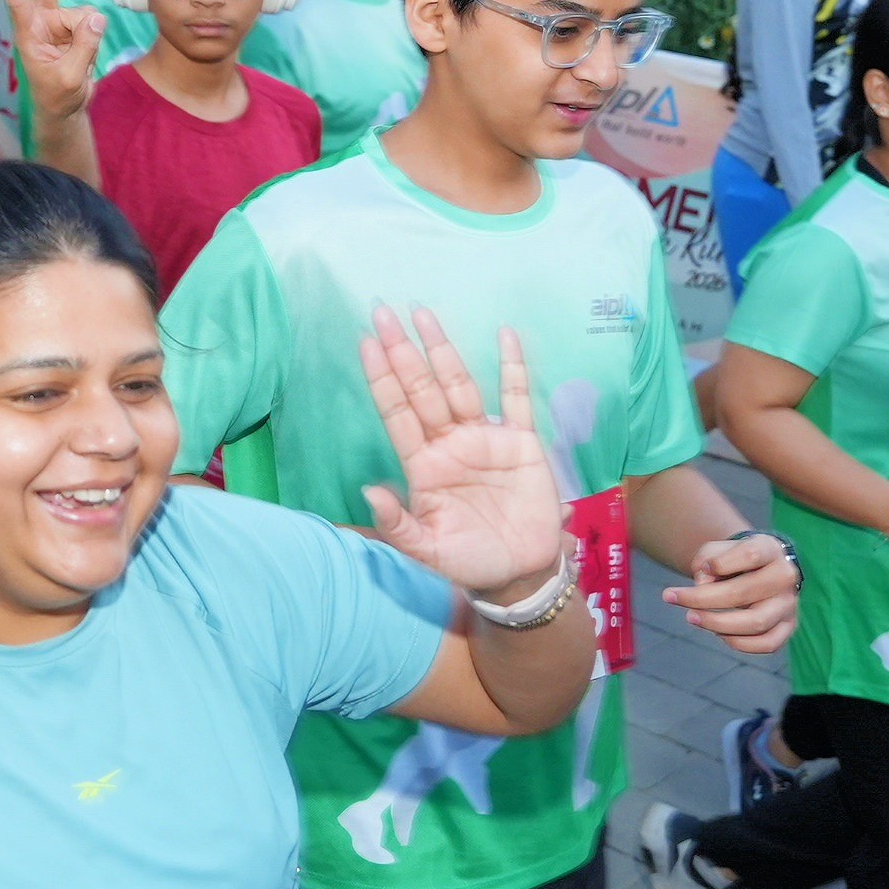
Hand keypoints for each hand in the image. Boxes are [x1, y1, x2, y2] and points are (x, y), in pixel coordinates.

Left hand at [0, 0, 104, 123]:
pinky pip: (94, 21)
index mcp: (28, 33)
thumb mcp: (70, 78)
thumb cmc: (57, 95)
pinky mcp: (75, 25)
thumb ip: (84, 47)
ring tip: (79, 60)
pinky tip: (86, 53)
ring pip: (85, 13)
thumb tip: (97, 16)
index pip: (17, 3)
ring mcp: (59, 21)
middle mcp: (42, 20)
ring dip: (88, 35)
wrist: (64, 107)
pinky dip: (95, 36)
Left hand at [355, 308, 568, 601]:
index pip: (397, 413)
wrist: (521, 575)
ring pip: (459, 385)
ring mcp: (485, 439)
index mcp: (423, 465)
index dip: (382, 378)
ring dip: (442, 351)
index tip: (366, 343)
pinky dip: (512, 367)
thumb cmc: (468, 562)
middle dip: (402, 352)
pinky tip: (504, 335)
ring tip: (423, 315)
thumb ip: (397, 525)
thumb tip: (369, 491)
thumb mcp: (427, 551)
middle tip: (383, 313)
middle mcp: (449, 443)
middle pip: (422, 389)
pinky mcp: (522, 444)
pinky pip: (516, 398)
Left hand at [661, 532, 798, 654]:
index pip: (751, 554)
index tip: (703, 569)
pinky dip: (739, 643)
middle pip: (744, 592)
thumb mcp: (717, 548)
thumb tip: (704, 583)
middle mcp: (785, 576)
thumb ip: (707, 559)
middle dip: (702, 599)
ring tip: (691, 618)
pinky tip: (718, 633)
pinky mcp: (789, 626)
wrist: (757, 570)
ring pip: (756, 622)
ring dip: (717, 624)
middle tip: (671, 597)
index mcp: (770, 549)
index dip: (722, 563)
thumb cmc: (732, 558)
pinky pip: (767, 644)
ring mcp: (790, 603)